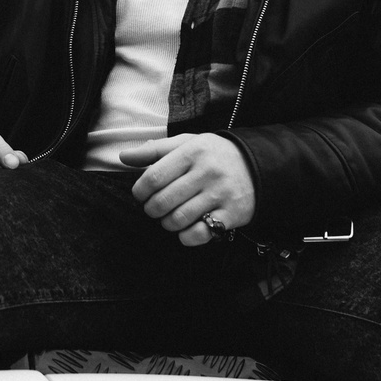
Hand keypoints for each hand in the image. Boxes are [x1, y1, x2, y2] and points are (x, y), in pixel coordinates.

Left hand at [120, 133, 254, 246]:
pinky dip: (186, 236)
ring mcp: (220, 194)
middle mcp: (207, 172)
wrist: (257, 165)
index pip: (153, 176)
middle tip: (155, 208)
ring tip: (170, 217)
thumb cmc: (214, 155)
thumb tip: (123, 156)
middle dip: (152, 209)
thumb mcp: (187, 144)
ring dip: (167, 223)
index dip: (140, 191)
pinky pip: (199, 234)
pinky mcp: (231, 214)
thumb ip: (155, 150)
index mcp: (193, 151)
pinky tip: (186, 229)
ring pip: (178, 219)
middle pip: (163, 201)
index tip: (141, 194)